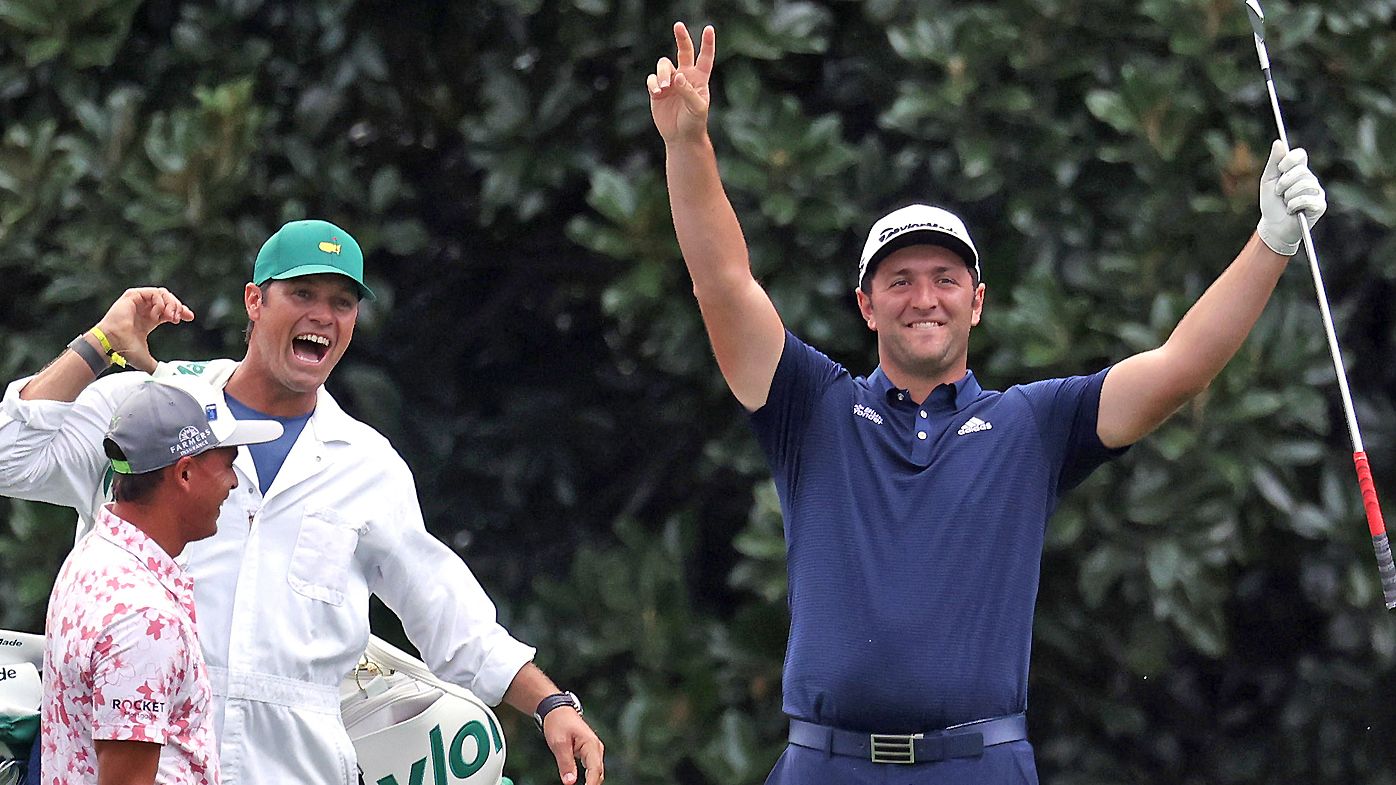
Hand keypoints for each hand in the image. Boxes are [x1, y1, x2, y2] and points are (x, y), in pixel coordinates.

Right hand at [93, 287, 194, 372]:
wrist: (112, 344)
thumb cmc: (124, 351)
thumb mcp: (147, 360)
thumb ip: (157, 367)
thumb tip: (167, 377)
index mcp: (148, 320)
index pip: (169, 311)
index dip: (181, 311)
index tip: (190, 317)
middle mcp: (144, 309)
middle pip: (168, 300)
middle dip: (178, 307)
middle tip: (180, 318)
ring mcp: (138, 302)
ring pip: (162, 294)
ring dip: (170, 304)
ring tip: (170, 316)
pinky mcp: (132, 296)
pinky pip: (153, 293)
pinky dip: (160, 302)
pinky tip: (157, 314)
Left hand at [542, 708, 603, 784]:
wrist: (557, 710)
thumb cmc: (558, 722)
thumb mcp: (559, 743)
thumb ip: (565, 763)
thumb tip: (570, 783)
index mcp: (591, 744)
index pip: (595, 769)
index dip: (591, 784)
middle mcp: (596, 748)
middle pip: (598, 773)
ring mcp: (594, 750)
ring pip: (597, 772)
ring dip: (591, 783)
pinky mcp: (589, 753)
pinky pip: (592, 769)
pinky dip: (589, 778)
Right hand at [648, 22, 715, 143]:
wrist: (681, 137)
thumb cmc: (694, 122)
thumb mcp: (696, 107)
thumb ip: (688, 91)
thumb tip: (677, 77)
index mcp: (699, 79)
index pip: (705, 58)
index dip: (707, 44)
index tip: (709, 29)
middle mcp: (685, 77)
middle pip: (683, 51)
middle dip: (681, 38)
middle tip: (678, 25)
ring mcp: (670, 82)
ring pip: (664, 65)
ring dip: (663, 73)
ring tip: (664, 87)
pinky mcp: (657, 90)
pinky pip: (652, 79)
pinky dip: (653, 82)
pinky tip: (657, 92)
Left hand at [1256, 140, 1326, 255]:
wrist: (1273, 227)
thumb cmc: (1271, 204)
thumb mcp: (1268, 181)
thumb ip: (1274, 162)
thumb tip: (1279, 142)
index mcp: (1298, 171)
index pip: (1300, 154)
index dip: (1289, 160)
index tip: (1279, 170)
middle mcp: (1310, 179)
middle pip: (1300, 170)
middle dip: (1283, 182)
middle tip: (1279, 193)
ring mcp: (1317, 192)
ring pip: (1303, 185)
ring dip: (1287, 196)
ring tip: (1285, 203)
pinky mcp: (1320, 205)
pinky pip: (1307, 199)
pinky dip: (1294, 205)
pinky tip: (1291, 210)